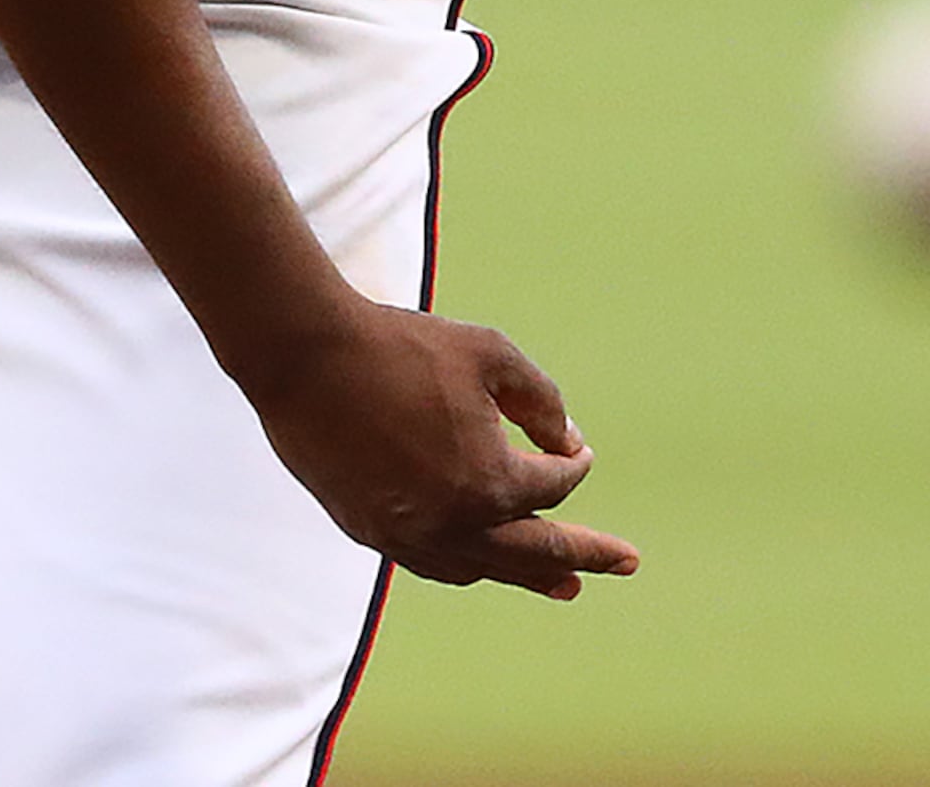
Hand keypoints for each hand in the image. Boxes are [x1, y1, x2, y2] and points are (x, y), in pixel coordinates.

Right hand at [232, 299, 642, 598]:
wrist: (305, 357)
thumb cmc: (400, 347)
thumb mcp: (490, 354)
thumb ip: (540, 400)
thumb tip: (567, 442)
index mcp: (489, 483)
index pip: (552, 486)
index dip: (572, 463)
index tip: (575, 448)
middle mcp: (452, 524)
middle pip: (535, 553)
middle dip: (584, 556)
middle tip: (625, 563)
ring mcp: (406, 536)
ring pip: (482, 567)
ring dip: (526, 573)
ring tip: (562, 584)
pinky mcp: (369, 531)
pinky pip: (434, 561)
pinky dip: (468, 562)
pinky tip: (480, 560)